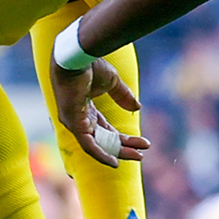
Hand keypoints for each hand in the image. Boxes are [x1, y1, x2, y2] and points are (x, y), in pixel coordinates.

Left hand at [48, 54, 150, 168]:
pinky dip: (101, 155)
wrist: (79, 56)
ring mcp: (75, 122)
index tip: (144, 143)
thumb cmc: (91, 65)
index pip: (107, 131)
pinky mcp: (74, 123)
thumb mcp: (112, 82)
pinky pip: (88, 145)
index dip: (125, 139)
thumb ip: (123, 96)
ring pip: (97, 145)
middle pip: (103, 140)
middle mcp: (80, 119)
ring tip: (137, 157)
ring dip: (117, 152)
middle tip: (141, 155)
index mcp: (87, 110)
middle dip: (124, 148)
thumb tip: (138, 108)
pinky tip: (115, 162)